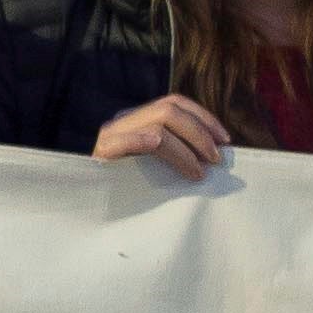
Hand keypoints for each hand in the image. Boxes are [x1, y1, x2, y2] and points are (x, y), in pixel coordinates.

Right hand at [90, 94, 231, 181]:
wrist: (87, 210)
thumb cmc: (125, 192)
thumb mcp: (152, 166)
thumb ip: (174, 151)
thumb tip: (214, 153)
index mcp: (135, 119)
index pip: (174, 103)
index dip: (204, 117)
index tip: (225, 139)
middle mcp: (123, 120)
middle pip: (170, 107)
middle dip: (201, 130)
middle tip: (217, 158)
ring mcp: (112, 134)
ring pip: (160, 122)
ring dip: (190, 145)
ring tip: (201, 170)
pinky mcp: (105, 151)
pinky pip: (141, 140)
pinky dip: (171, 152)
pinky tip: (188, 170)